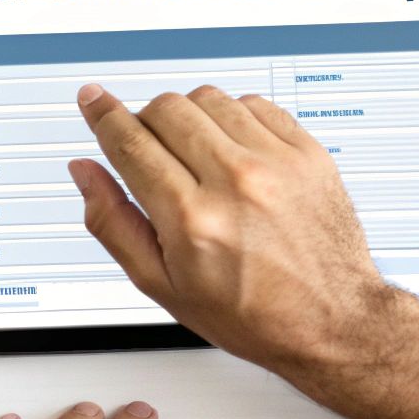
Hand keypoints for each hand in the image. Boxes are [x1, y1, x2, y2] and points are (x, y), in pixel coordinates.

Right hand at [69, 84, 396, 373]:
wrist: (332, 320)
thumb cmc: (252, 314)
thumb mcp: (164, 286)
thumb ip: (114, 222)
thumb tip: (86, 172)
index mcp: (193, 219)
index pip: (131, 141)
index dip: (103, 115)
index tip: (93, 99)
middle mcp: (235, 182)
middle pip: (166, 109)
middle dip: (145, 120)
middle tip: (149, 146)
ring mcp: (276, 162)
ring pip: (209, 98)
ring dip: (189, 116)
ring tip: (195, 153)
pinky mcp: (307, 152)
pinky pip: (254, 103)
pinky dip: (233, 116)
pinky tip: (233, 148)